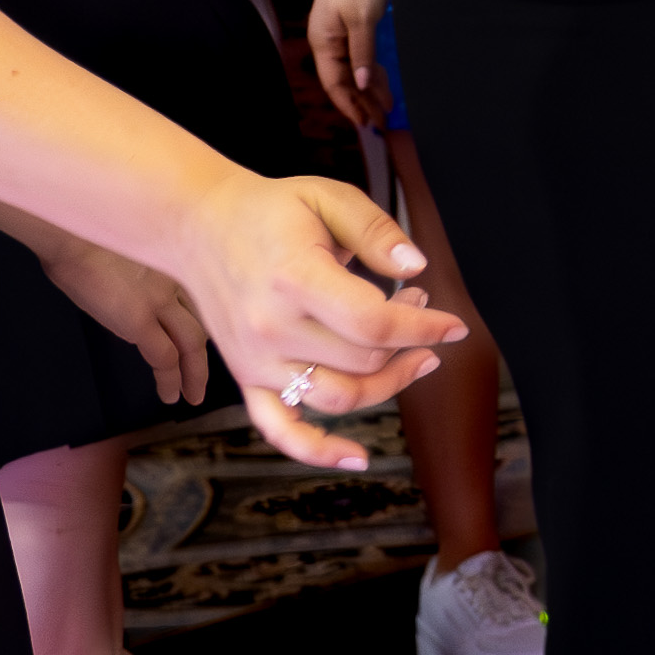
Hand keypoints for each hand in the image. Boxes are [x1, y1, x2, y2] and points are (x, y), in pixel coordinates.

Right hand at [41, 236, 209, 407]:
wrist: (69, 231)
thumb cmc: (83, 230)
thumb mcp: (123, 242)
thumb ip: (134, 263)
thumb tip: (122, 277)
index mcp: (171, 255)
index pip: (203, 290)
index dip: (210, 314)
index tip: (212, 330)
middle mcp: (174, 277)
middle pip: (206, 318)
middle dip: (206, 347)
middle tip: (207, 369)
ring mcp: (159, 299)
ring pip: (193, 342)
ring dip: (195, 372)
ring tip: (193, 394)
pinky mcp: (138, 320)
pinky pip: (163, 357)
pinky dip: (170, 380)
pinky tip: (169, 395)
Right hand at [181, 171, 464, 474]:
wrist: (198, 227)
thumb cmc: (269, 211)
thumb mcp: (328, 197)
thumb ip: (376, 231)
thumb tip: (417, 267)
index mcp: (295, 279)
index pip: (374, 322)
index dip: (424, 328)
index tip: (455, 326)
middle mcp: (272, 327)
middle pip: (364, 361)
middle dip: (410, 341)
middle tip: (419, 306)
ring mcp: (256, 359)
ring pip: (339, 398)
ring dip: (388, 384)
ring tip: (411, 354)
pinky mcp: (246, 378)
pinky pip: (280, 429)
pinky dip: (317, 452)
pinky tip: (357, 457)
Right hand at [307, 0, 392, 126]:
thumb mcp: (363, 20)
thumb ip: (362, 53)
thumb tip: (362, 84)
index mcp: (323, 43)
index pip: (334, 83)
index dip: (349, 105)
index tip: (365, 124)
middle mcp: (326, 42)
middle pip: (343, 80)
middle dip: (361, 102)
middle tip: (381, 122)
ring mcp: (338, 35)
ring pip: (353, 70)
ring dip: (368, 89)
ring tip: (386, 108)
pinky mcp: (350, 27)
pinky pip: (359, 56)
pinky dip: (370, 70)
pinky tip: (381, 83)